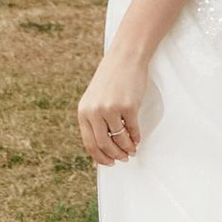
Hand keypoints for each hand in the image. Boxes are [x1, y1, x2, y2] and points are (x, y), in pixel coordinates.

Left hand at [78, 40, 150, 165]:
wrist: (125, 57)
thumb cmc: (111, 78)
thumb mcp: (95, 98)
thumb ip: (94, 119)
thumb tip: (101, 146)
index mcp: (83, 111)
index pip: (89, 143)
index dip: (100, 157)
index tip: (108, 163)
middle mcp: (95, 111)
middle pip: (104, 144)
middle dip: (115, 156)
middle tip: (123, 159)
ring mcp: (111, 109)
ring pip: (119, 139)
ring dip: (127, 148)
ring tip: (131, 150)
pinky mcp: (128, 106)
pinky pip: (133, 130)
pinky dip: (136, 138)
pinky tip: (137, 139)